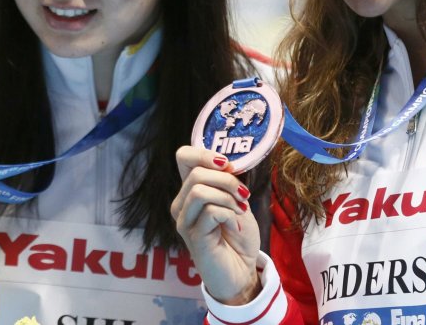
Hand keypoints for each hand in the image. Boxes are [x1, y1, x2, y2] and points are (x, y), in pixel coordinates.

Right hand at [171, 146, 261, 304]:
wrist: (242, 273)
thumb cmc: (238, 238)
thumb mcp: (237, 202)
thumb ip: (229, 183)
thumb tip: (229, 163)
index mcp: (190, 191)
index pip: (184, 157)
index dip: (205, 154)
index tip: (228, 166)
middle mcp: (181, 204)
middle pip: (195, 172)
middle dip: (227, 179)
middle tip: (243, 195)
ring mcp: (185, 221)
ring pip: (200, 190)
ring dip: (228, 197)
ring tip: (240, 210)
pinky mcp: (194, 236)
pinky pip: (211, 211)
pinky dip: (229, 214)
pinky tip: (235, 226)